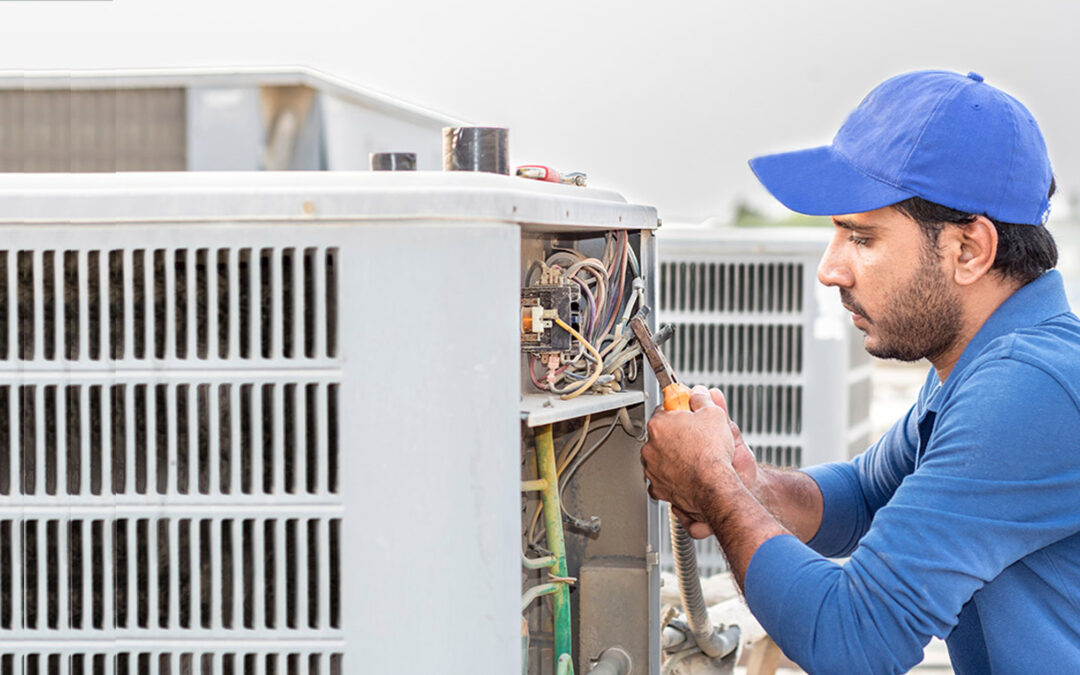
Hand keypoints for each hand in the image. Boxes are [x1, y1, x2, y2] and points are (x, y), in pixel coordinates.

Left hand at [665, 388, 756, 538]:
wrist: (713, 487)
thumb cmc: (712, 453)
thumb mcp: (714, 413)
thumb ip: (702, 399)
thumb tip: (699, 393)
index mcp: (659, 424)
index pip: (663, 409)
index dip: (679, 411)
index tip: (687, 415)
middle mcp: (650, 446)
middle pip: (661, 434)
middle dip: (675, 434)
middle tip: (694, 437)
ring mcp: (652, 468)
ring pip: (660, 456)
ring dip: (673, 455)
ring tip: (693, 457)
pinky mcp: (658, 486)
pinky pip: (662, 477)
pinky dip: (672, 476)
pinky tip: (686, 473)